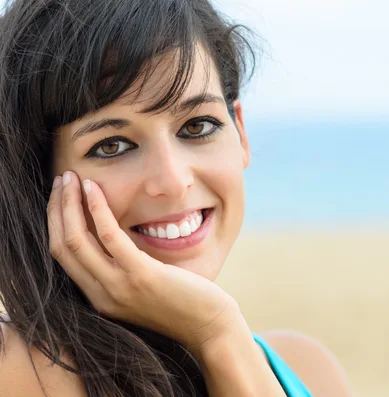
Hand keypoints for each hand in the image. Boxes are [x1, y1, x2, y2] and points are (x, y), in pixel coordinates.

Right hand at [47, 171, 238, 348]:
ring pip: (76, 240)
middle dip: (56, 209)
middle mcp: (101, 295)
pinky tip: (93, 188)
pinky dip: (97, 209)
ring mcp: (119, 287)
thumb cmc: (183, 303)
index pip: (63, 256)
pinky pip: (109, 236)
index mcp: (100, 297)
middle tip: (59, 180)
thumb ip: (124, 270)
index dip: (56, 223)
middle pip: (61, 246)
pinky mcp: (141, 275)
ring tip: (69, 178)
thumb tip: (115, 238)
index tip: (58, 197)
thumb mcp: (143, 288)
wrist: (208, 326)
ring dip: (68, 204)